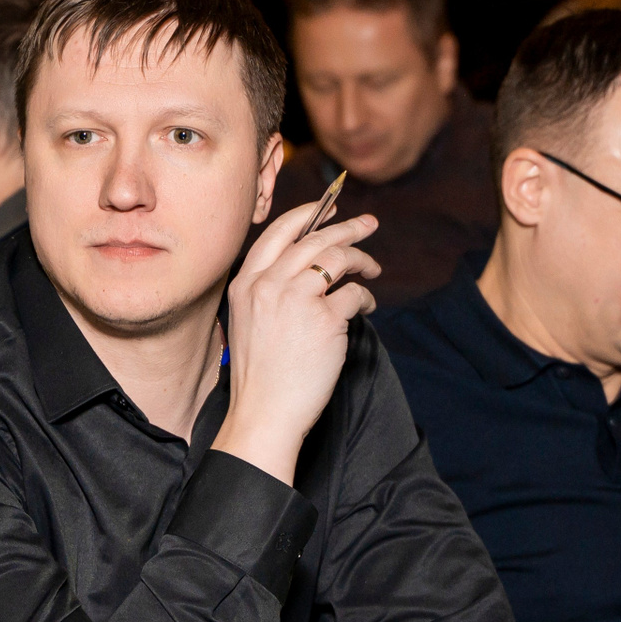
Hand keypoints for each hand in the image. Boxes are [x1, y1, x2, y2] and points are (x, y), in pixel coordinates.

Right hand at [212, 200, 379, 484]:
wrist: (263, 413)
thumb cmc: (260, 375)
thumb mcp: (248, 322)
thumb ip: (269, 290)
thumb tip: (308, 267)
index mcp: (246, 283)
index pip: (279, 233)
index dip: (308, 215)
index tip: (330, 207)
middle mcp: (268, 284)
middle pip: (315, 239)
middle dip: (347, 227)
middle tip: (369, 224)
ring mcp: (296, 299)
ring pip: (338, 259)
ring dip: (362, 260)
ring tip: (374, 268)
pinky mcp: (324, 319)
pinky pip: (354, 294)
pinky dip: (365, 298)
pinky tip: (367, 307)